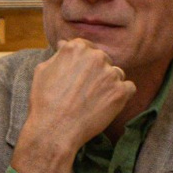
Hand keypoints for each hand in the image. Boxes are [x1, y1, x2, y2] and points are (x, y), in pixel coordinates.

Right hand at [12, 37, 138, 172]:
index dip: (84, 64)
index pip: (88, 48)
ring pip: (117, 74)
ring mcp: (110, 73)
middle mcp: (96, 56)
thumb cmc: (45, 101)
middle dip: (97, 73)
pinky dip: (121, 96)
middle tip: (84, 92)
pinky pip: (129, 88)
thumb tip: (64, 44)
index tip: (79, 77)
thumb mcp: (43, 70)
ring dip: (109, 84)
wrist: (55, 129)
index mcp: (77, 47)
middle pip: (104, 60)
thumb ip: (59, 54)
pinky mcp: (121, 91)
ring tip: (94, 100)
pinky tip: (107, 105)